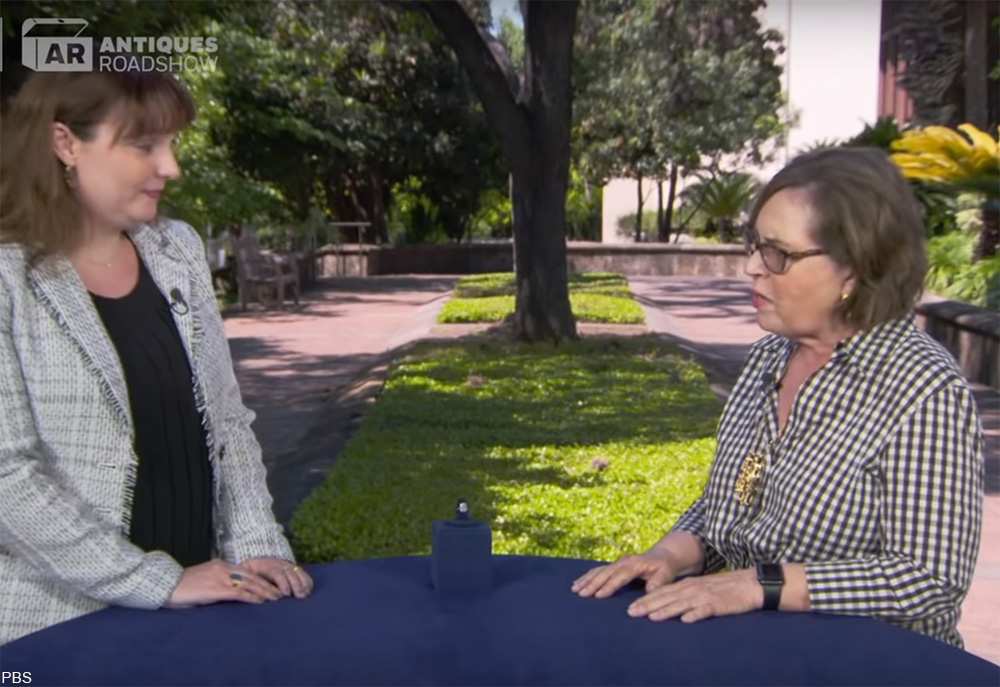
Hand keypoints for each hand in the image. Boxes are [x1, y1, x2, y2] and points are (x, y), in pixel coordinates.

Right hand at [165, 558, 283, 607]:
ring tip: (276, 598)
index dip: (261, 578)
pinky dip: (251, 597)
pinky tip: (260, 601)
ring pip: (248, 584)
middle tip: (280, 592)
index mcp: (220, 564)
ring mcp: (219, 578)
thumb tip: (230, 591)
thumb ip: (217, 581)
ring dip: (264, 591)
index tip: (272, 584)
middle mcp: (223, 569)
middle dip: (267, 585)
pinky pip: (238, 593)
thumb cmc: (183, 586)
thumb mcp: (204, 579)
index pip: (247, 571)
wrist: (165, 585)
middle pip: (252, 576)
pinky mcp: (215, 590)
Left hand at [240, 557, 313, 598]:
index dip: (281, 583)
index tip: (283, 594)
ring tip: (304, 595)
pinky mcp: (292, 569)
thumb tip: (243, 591)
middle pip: (289, 572)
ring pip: (297, 572)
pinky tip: (308, 590)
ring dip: (302, 583)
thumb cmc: (246, 573)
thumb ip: (243, 581)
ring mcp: (286, 565)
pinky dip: (306, 580)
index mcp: (264, 565)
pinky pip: (302, 573)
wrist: (255, 560)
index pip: (275, 572)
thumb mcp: (242, 573)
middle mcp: (277, 564)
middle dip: (295, 584)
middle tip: (298, 596)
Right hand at [571, 549, 677, 598]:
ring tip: (575, 589)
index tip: (598, 595)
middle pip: (605, 573)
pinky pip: (598, 570)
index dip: (609, 586)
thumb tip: (649, 592)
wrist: (664, 555)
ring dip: (587, 580)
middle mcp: (623, 561)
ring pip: (599, 571)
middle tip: (581, 594)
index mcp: (635, 564)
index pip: (620, 576)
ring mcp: (617, 562)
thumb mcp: (666, 574)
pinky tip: (578, 583)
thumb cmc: (665, 567)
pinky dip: (587, 577)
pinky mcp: (614, 565)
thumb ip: (658, 583)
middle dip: (592, 584)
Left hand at [626, 568, 762, 622]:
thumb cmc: (724, 588)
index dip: (646, 600)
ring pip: (682, 604)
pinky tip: (685, 620)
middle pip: (667, 598)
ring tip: (652, 617)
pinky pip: (705, 610)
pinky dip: (695, 614)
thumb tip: (668, 605)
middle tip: (631, 613)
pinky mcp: (719, 604)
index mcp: (688, 585)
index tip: (630, 608)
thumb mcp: (701, 588)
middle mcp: (693, 589)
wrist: (750, 584)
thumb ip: (685, 595)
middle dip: (648, 605)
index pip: (663, 593)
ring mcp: (705, 596)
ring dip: (666, 610)